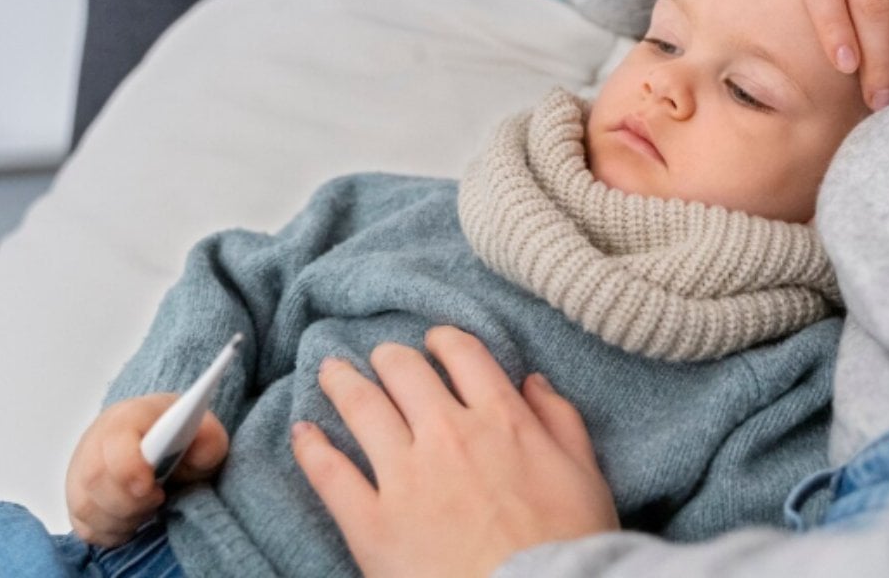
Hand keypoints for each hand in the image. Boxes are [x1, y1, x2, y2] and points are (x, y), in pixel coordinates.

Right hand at [65, 394, 228, 546]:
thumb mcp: (205, 434)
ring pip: (86, 508)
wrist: (162, 444)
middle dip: (130, 501)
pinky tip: (134, 518)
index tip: (152, 488)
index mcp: (127, 417)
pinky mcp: (77, 501)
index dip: (129, 468)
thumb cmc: (179, 439)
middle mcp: (95, 442)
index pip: (114, 439)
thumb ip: (208, 440)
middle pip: (94, 479)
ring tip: (149, 506)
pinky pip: (85, 528)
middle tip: (159, 498)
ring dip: (123, 519)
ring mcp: (80, 471)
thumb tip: (201, 449)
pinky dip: (113, 533)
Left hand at [291, 327, 620, 577]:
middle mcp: (447, 434)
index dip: (444, 341)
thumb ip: (560, 420)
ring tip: (331, 371)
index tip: (435, 344)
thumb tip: (533, 381)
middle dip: (389, 358)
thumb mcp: (586, 474)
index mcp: (501, 419)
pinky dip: (311, 447)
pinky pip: (329, 473)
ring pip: (361, 407)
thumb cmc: (570, 546)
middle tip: (382, 359)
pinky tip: (302, 432)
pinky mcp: (372, 523)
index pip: (463, 355)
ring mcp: (405, 477)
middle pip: (404, 371)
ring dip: (342, 381)